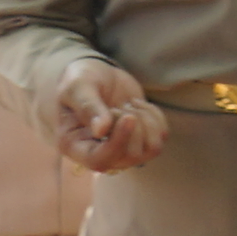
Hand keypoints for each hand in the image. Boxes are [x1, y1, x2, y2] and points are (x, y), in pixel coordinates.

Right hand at [49, 62, 163, 176]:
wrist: (96, 75)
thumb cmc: (80, 80)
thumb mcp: (78, 87)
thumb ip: (88, 107)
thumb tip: (101, 131)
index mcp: (75, 146)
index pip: (99, 160)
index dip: (117, 143)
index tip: (128, 117)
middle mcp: (99, 154)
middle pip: (130, 156)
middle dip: (131, 125)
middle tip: (116, 106)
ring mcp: (123, 150)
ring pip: (151, 149)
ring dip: (146, 122)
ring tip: (128, 106)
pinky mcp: (142, 140)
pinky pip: (161, 136)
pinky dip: (155, 116)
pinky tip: (137, 105)